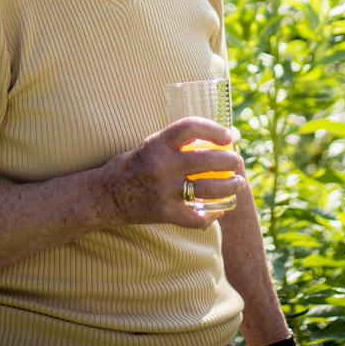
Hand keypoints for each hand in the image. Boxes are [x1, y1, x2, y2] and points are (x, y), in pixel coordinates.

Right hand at [96, 117, 244, 228]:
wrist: (105, 196)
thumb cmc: (133, 165)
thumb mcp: (150, 145)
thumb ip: (176, 143)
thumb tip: (214, 138)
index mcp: (157, 143)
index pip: (191, 127)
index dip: (214, 129)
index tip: (229, 136)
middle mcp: (161, 165)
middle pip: (206, 159)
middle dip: (230, 160)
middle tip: (239, 161)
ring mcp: (163, 191)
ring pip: (207, 189)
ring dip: (229, 187)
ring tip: (239, 184)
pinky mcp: (164, 213)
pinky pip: (195, 218)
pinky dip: (210, 216)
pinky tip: (218, 211)